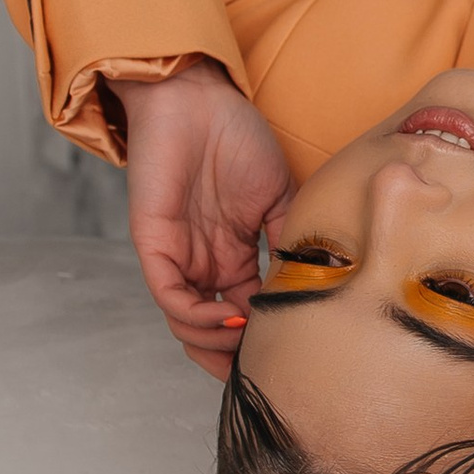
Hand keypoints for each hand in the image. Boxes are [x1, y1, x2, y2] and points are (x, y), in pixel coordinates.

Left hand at [120, 64, 290, 374]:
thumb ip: (291, 242)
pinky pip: (171, 297)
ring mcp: (178, 256)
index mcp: (232, 256)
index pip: (244, 316)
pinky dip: (198, 317)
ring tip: (248, 346)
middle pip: (211, 332)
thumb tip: (318, 288)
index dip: (261, 343)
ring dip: (216, 344)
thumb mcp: (280, 196)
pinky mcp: (155, 245)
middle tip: (261, 376)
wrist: (197, 98)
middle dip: (232, 361)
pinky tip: (230, 318)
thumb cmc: (237, 136)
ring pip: (187, 323)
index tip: (291, 361)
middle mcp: (204, 263)